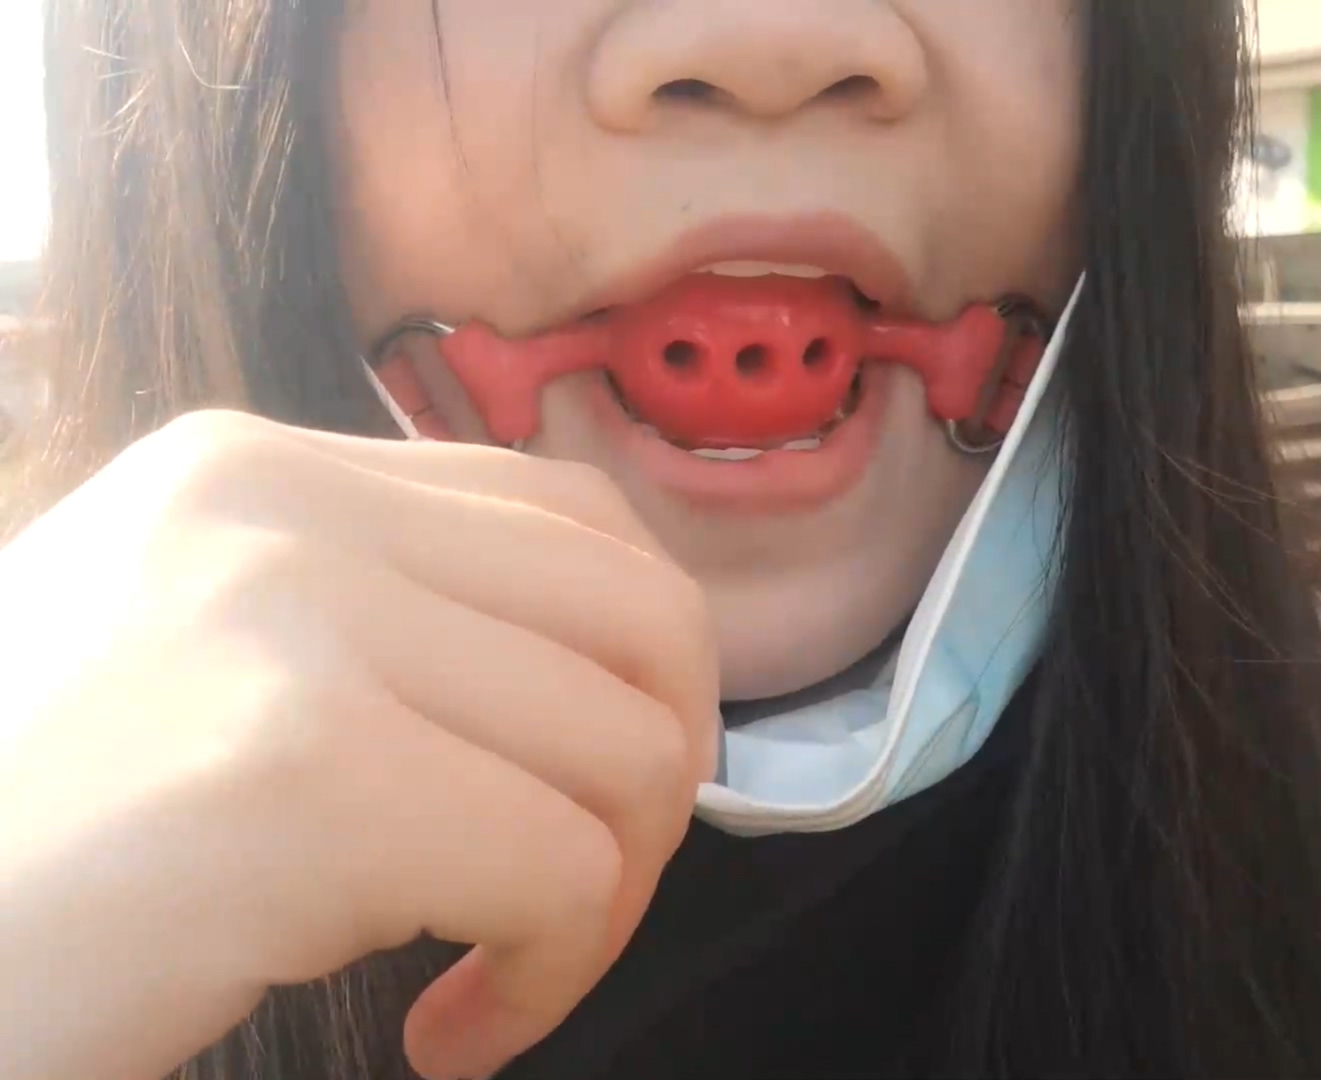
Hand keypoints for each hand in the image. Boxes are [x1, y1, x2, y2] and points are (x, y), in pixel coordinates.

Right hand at [0, 410, 717, 1079]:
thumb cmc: (31, 852)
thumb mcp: (198, 666)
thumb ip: (382, 630)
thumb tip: (609, 685)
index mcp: (256, 471)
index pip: (578, 522)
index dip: (639, 674)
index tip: (586, 802)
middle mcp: (280, 507)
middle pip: (643, 616)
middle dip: (654, 785)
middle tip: (570, 903)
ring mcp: (290, 626)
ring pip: (629, 751)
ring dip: (602, 903)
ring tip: (488, 983)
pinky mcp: (303, 774)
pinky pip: (563, 872)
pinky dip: (546, 979)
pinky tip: (444, 1040)